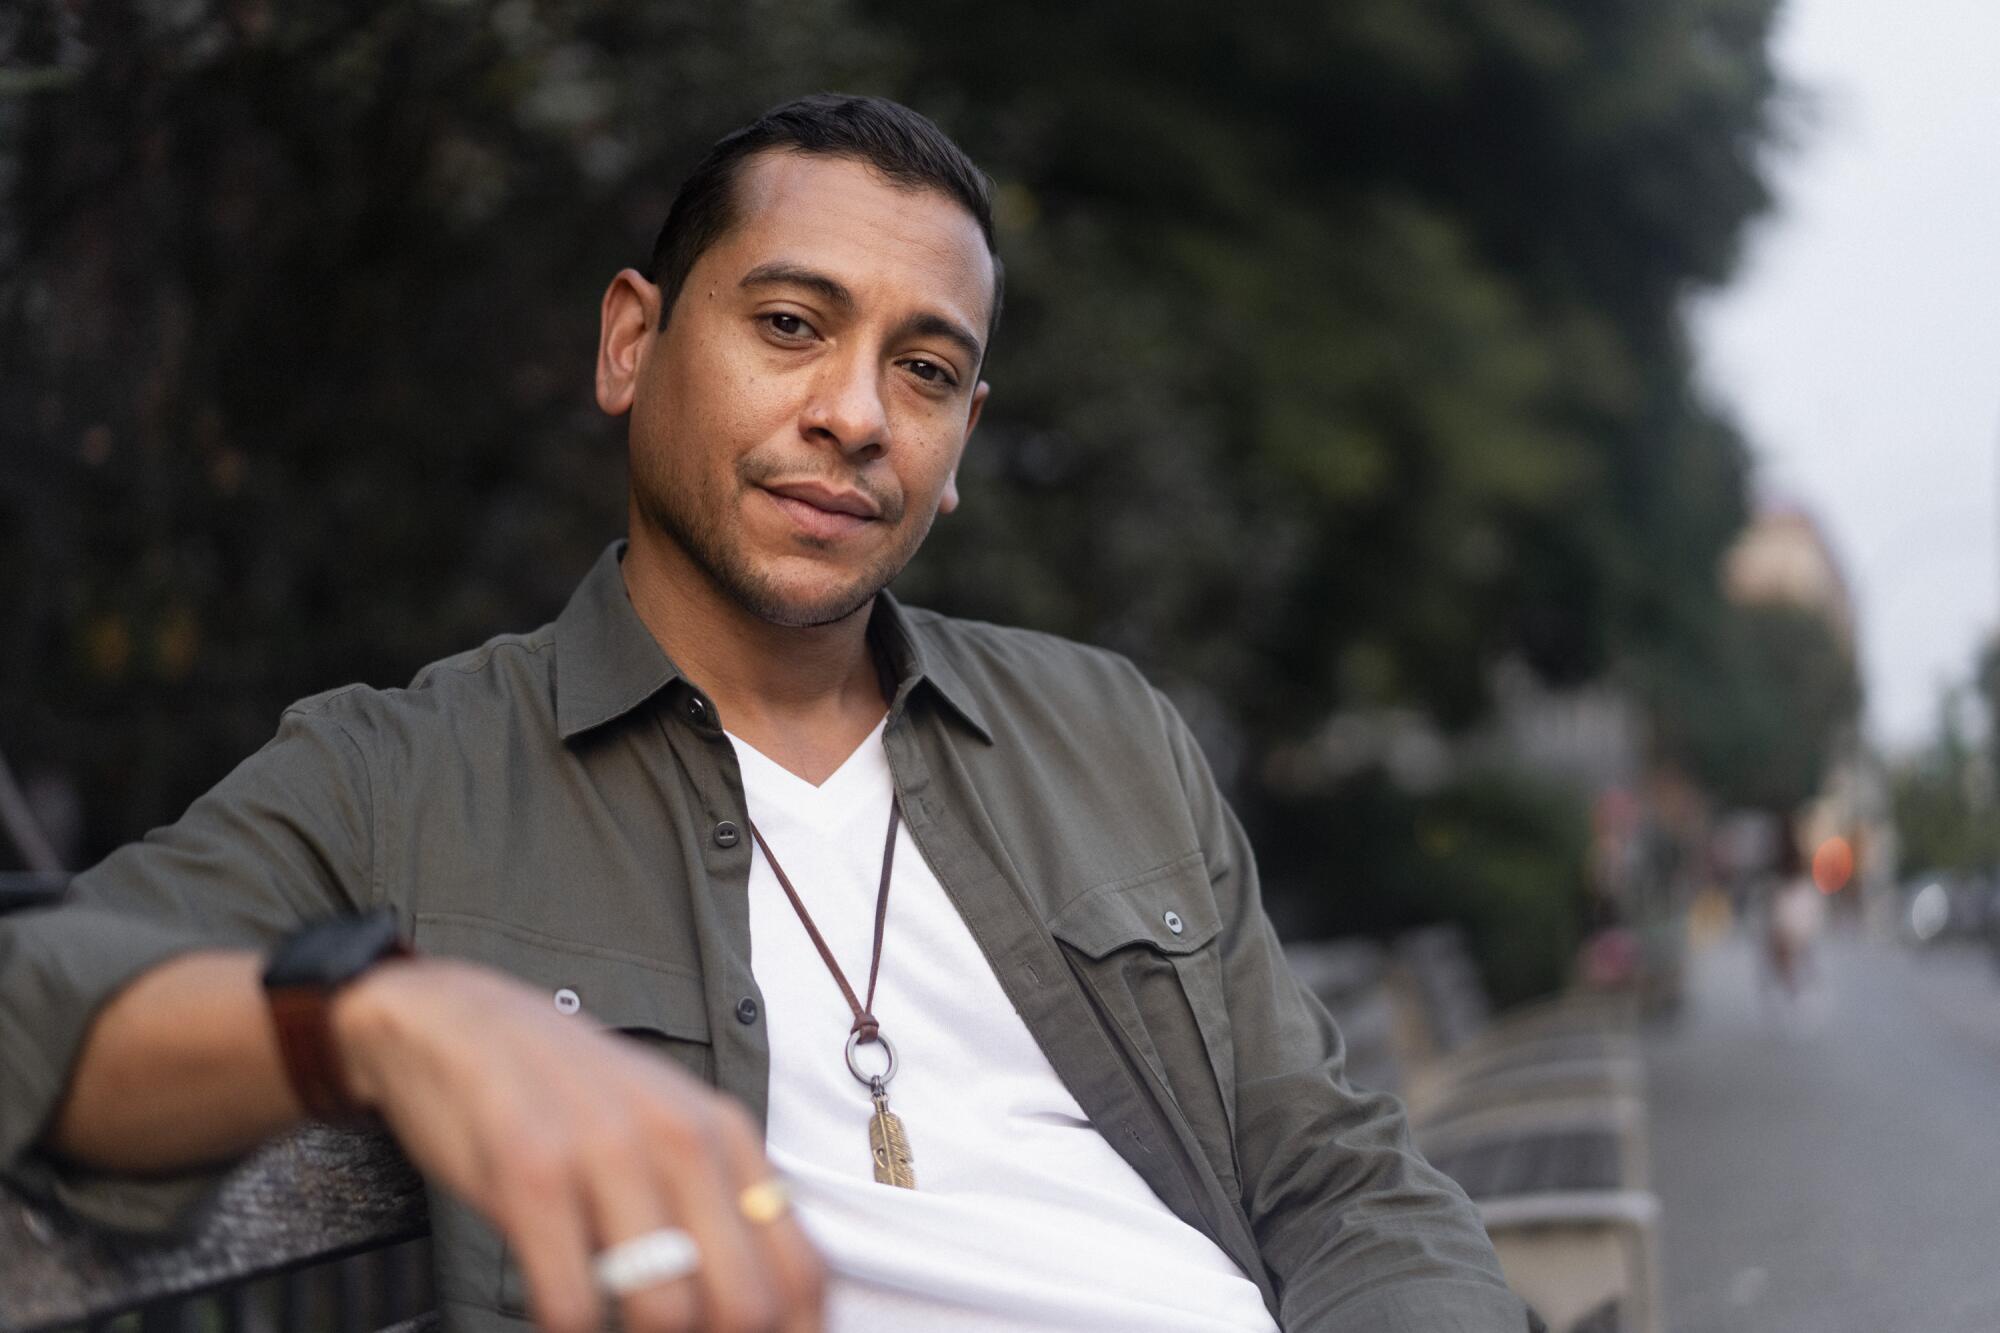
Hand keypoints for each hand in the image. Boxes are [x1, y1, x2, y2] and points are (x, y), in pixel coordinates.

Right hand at [331, 957, 824, 1332]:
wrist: (460, 1022)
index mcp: (727, 1137)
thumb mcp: (667, 1127)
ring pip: (667, 1314)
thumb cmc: (570, 1096)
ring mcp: (607, 1153)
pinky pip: (572, 1304)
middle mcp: (682, 1140)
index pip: (802, 1271)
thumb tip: (766, 1308)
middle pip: (746, 1305)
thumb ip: (717, 1203)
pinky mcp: (531, 1174)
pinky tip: (565, 1325)